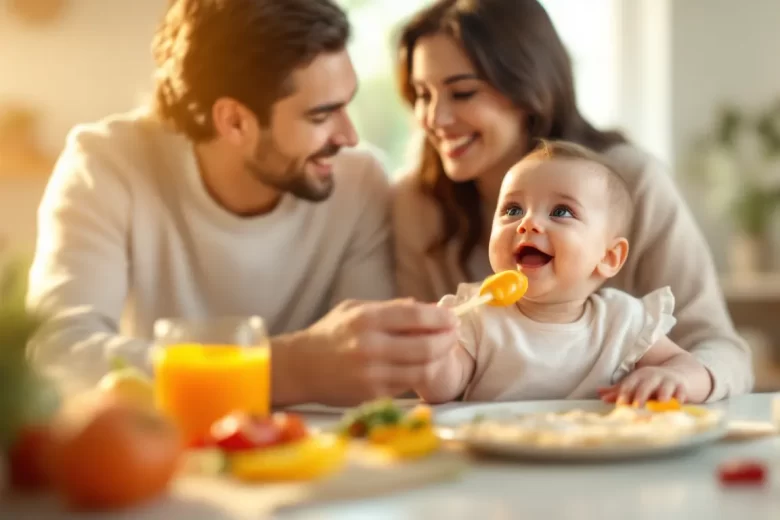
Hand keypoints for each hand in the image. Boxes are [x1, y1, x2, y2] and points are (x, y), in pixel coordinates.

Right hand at [273, 298, 458, 405]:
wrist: (299, 368)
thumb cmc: (329, 334)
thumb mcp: (354, 309)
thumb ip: (390, 308)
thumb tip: (424, 306)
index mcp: (366, 319)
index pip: (415, 315)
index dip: (440, 316)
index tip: (452, 316)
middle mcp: (370, 347)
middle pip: (426, 346)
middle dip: (448, 339)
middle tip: (455, 334)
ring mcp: (372, 374)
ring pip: (423, 369)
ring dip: (440, 359)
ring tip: (444, 350)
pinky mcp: (373, 394)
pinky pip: (408, 384)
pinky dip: (419, 374)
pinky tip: (423, 365)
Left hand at [598, 366, 689, 405]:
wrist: (678, 374)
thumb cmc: (650, 383)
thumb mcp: (634, 384)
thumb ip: (618, 391)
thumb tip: (600, 394)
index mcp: (638, 376)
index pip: (629, 384)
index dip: (623, 393)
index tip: (619, 403)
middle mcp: (652, 377)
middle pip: (645, 385)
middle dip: (641, 394)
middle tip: (637, 405)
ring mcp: (668, 381)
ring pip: (665, 386)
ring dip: (663, 393)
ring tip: (662, 401)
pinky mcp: (681, 386)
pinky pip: (681, 391)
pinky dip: (680, 396)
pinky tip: (679, 403)